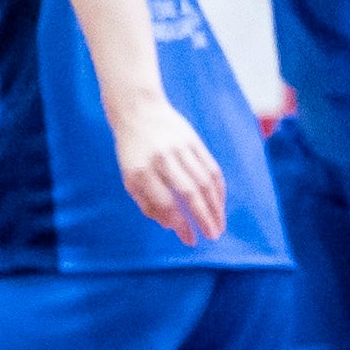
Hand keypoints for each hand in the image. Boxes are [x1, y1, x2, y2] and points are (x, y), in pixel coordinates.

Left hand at [110, 94, 229, 246]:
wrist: (138, 109)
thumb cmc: (132, 150)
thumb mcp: (129, 176)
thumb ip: (146, 202)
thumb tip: (170, 225)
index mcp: (140, 170)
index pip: (164, 202)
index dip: (180, 223)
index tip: (190, 239)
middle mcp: (161, 159)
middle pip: (189, 192)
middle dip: (203, 218)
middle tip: (213, 236)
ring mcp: (179, 148)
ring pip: (204, 181)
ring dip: (216, 206)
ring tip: (219, 225)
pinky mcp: (194, 141)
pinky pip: (211, 168)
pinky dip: (219, 188)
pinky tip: (221, 203)